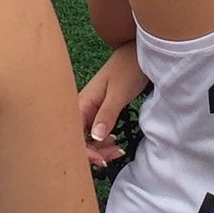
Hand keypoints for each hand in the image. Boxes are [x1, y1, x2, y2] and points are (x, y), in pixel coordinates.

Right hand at [77, 44, 147, 168]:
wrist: (139, 52)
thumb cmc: (129, 69)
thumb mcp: (119, 93)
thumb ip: (107, 114)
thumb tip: (95, 138)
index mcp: (82, 101)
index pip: (73, 133)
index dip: (84, 150)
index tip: (102, 160)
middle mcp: (83, 106)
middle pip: (80, 137)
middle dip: (94, 151)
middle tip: (114, 155)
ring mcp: (92, 108)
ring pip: (89, 135)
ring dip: (100, 147)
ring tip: (117, 150)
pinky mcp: (101, 109)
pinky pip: (97, 130)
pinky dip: (105, 139)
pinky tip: (114, 142)